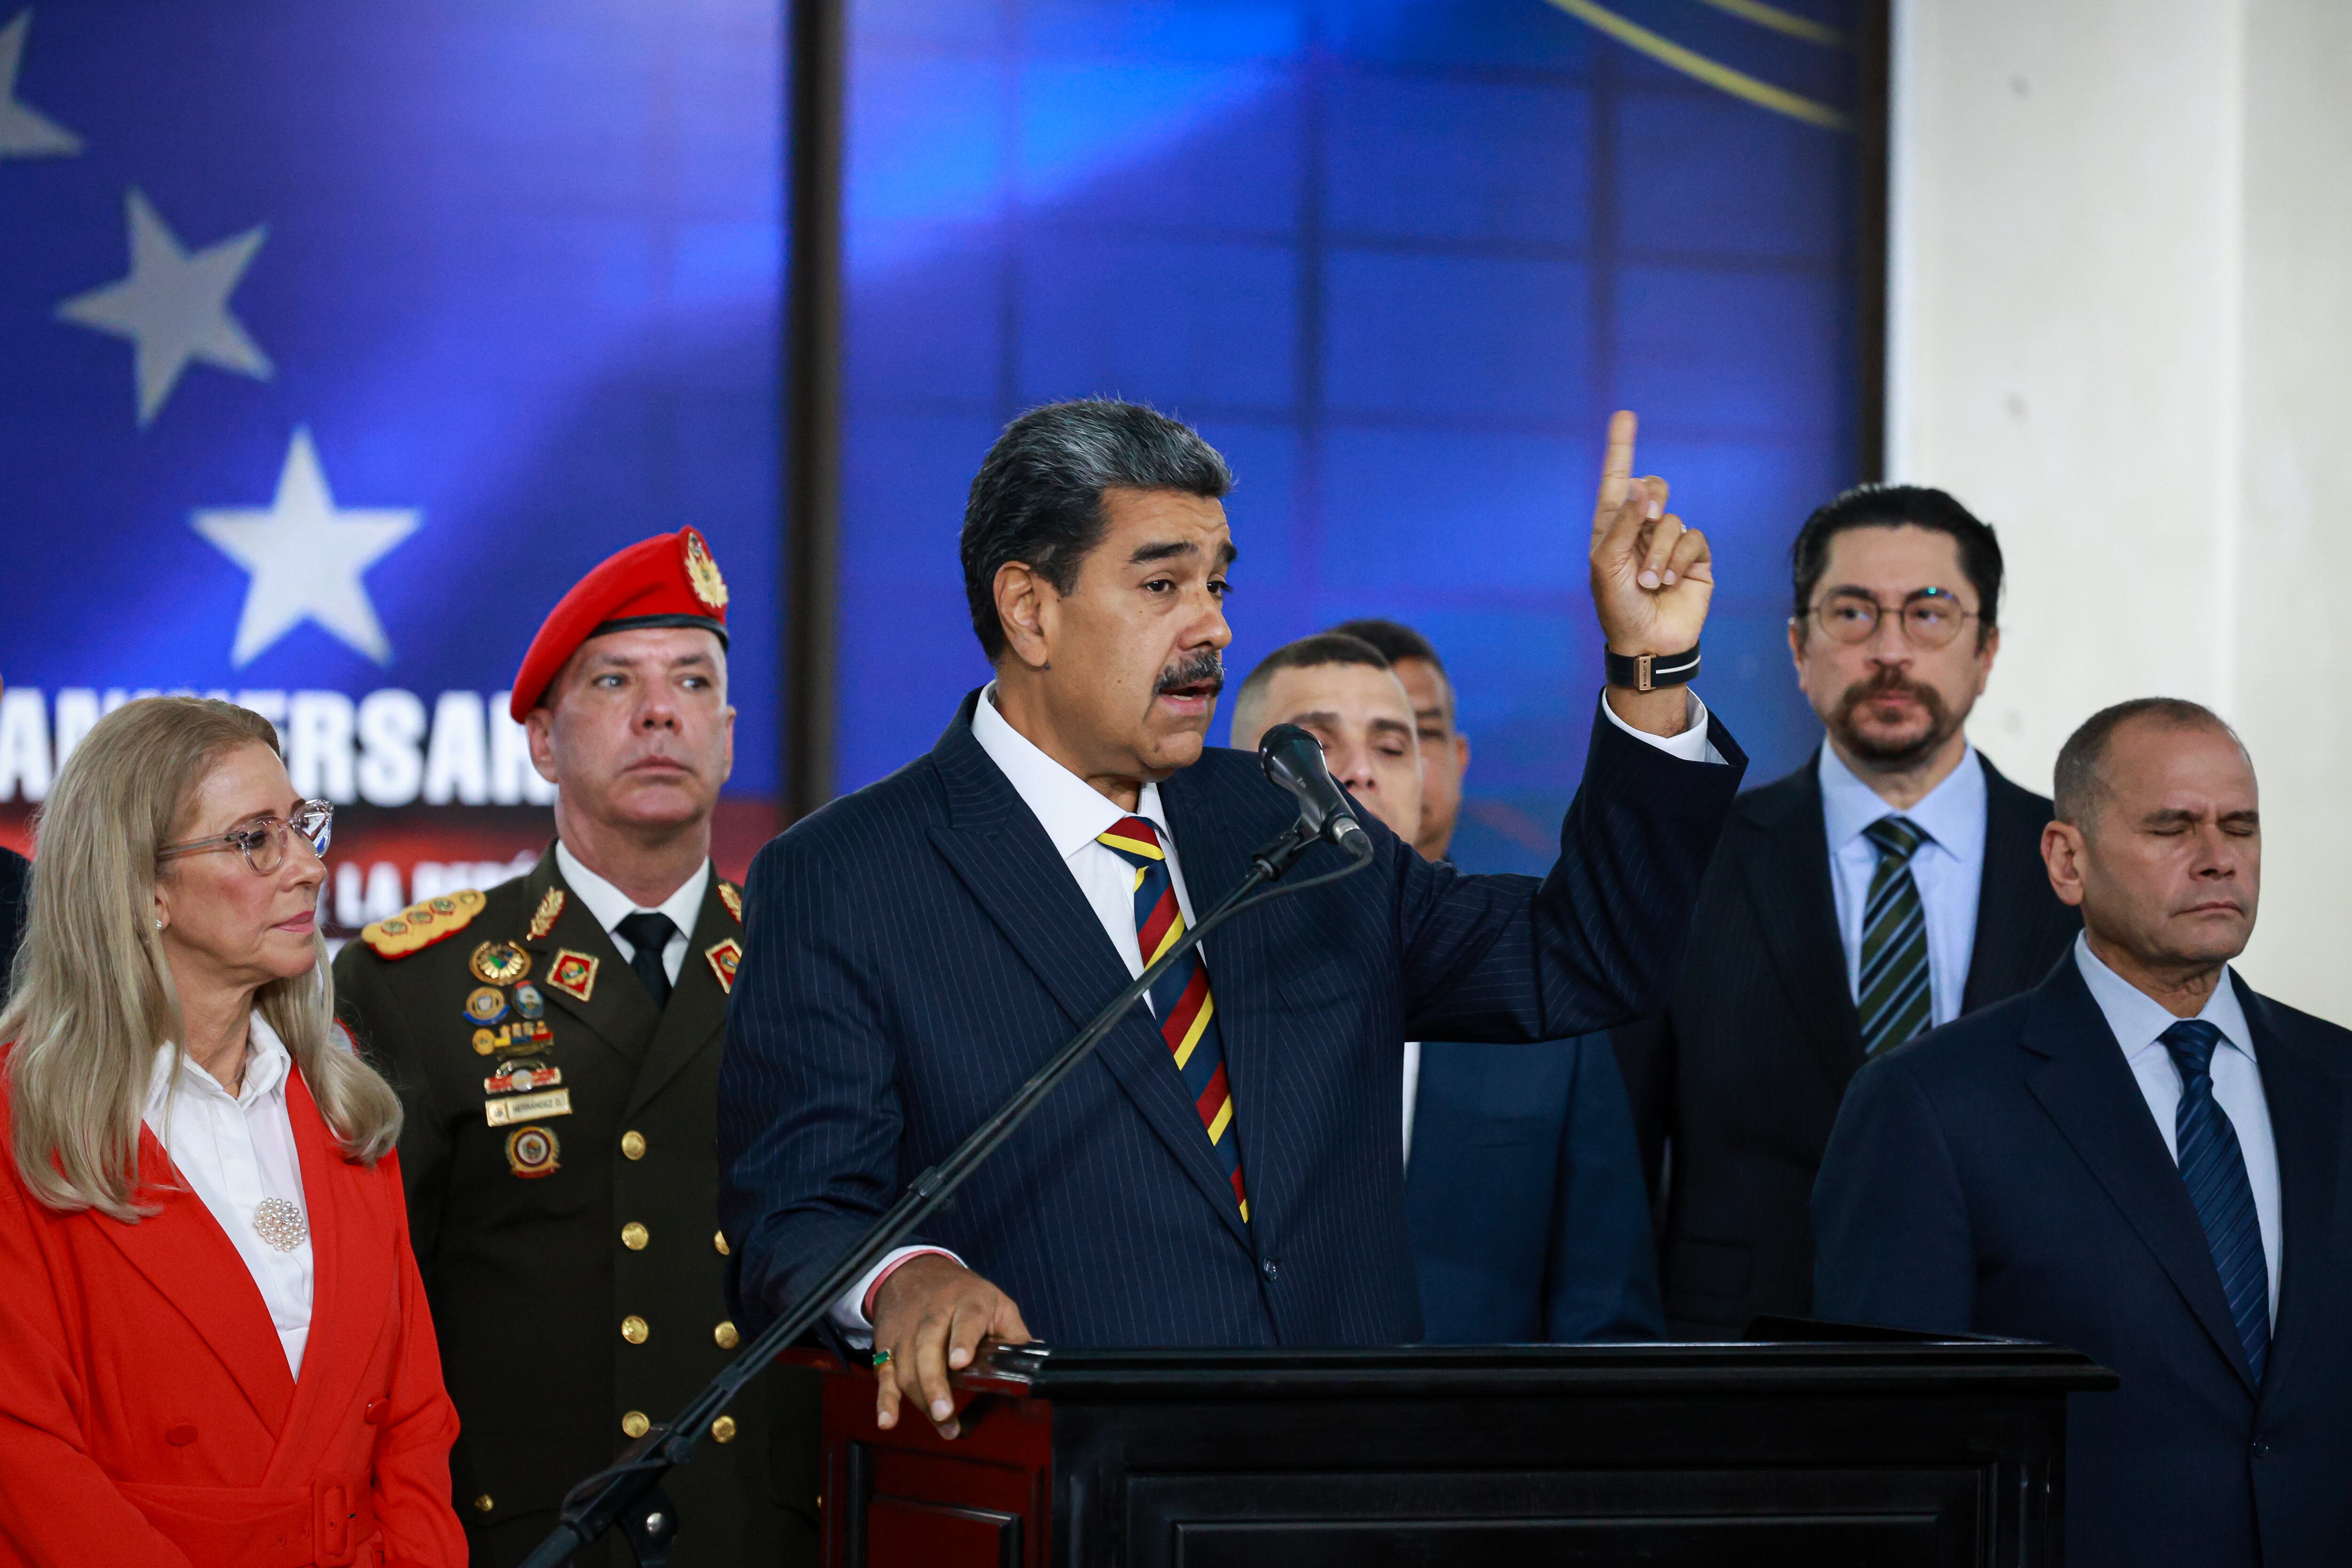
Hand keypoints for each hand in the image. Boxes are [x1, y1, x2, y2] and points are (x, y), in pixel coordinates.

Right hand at [868, 1255, 1031, 1439]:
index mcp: (966, 1304)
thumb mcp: (997, 1303)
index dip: (961, 1342)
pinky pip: (884, 1374)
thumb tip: (1037, 1367)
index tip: (959, 1362)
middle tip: (944, 1412)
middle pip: (928, 1350)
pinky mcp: (889, 1346)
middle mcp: (932, 1317)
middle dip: (934, 1384)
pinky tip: (888, 1421)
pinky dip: (884, 1400)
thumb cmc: (964, 1293)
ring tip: (941, 1423)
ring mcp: (907, 1332)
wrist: (915, 1272)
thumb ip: (1015, 1335)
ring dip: (921, 1400)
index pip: (964, 1322)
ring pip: (907, 1368)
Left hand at [1588, 410, 1712, 658]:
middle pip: (1655, 488)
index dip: (1621, 448)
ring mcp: (1670, 543)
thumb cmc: (1617, 605)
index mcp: (1613, 527)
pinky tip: (1669, 581)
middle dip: (1651, 501)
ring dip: (1659, 552)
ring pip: (1673, 520)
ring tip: (1649, 582)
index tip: (1625, 415)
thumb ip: (1623, 523)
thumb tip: (1644, 487)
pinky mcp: (1695, 558)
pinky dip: (1678, 559)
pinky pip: (1693, 539)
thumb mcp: (1608, 564)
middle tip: (1647, 521)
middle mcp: (1642, 529)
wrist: (1646, 642)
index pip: (1618, 481)